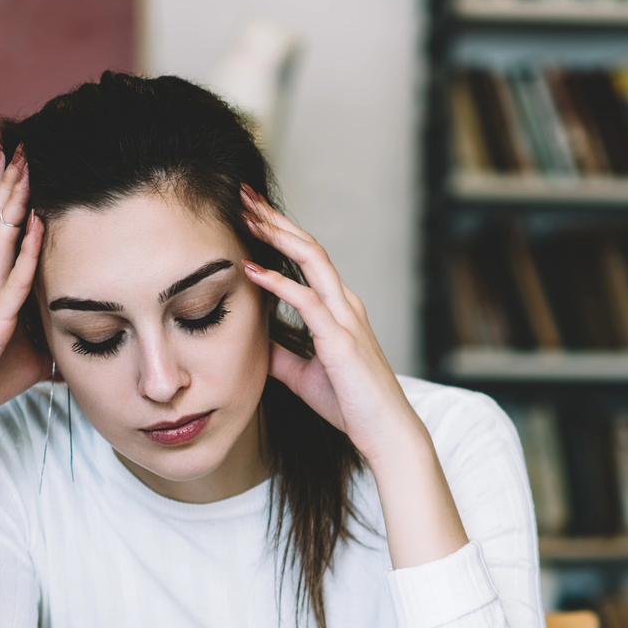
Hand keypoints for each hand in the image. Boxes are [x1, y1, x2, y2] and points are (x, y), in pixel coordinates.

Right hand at [0, 147, 50, 522]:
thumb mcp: (34, 355)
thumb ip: (54, 340)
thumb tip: (81, 347)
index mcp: (0, 289)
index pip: (7, 232)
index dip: (14, 199)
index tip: (24, 166)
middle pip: (0, 223)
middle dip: (11, 185)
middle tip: (21, 146)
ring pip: (2, 239)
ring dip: (14, 201)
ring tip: (23, 165)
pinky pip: (12, 280)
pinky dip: (25, 250)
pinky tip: (33, 223)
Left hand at [240, 188, 468, 567]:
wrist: (385, 433)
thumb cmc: (350, 405)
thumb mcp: (303, 375)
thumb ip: (281, 353)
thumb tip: (254, 341)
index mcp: (339, 309)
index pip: (306, 258)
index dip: (278, 233)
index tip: (248, 214)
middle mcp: (345, 304)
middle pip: (309, 246)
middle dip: (275, 218)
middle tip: (243, 195)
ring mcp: (346, 318)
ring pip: (312, 261)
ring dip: (277, 235)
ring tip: (247, 215)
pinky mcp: (342, 340)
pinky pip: (308, 301)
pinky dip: (279, 282)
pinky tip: (253, 270)